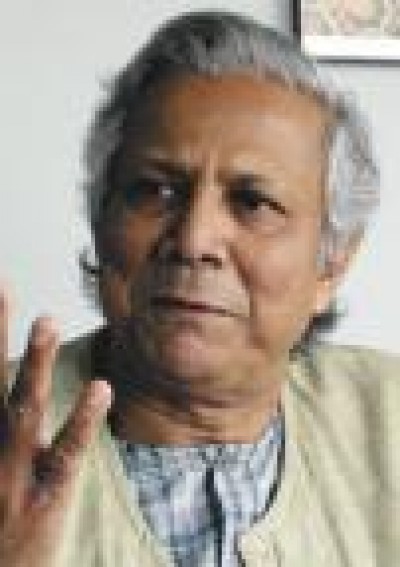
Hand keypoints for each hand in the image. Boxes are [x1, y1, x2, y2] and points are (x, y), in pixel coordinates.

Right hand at [0, 288, 111, 566]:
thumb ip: (2, 427)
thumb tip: (12, 392)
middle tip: (2, 287)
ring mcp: (13, 474)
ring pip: (23, 409)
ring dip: (33, 362)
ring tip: (46, 318)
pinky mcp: (45, 499)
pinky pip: (66, 453)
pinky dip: (82, 420)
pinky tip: (101, 388)